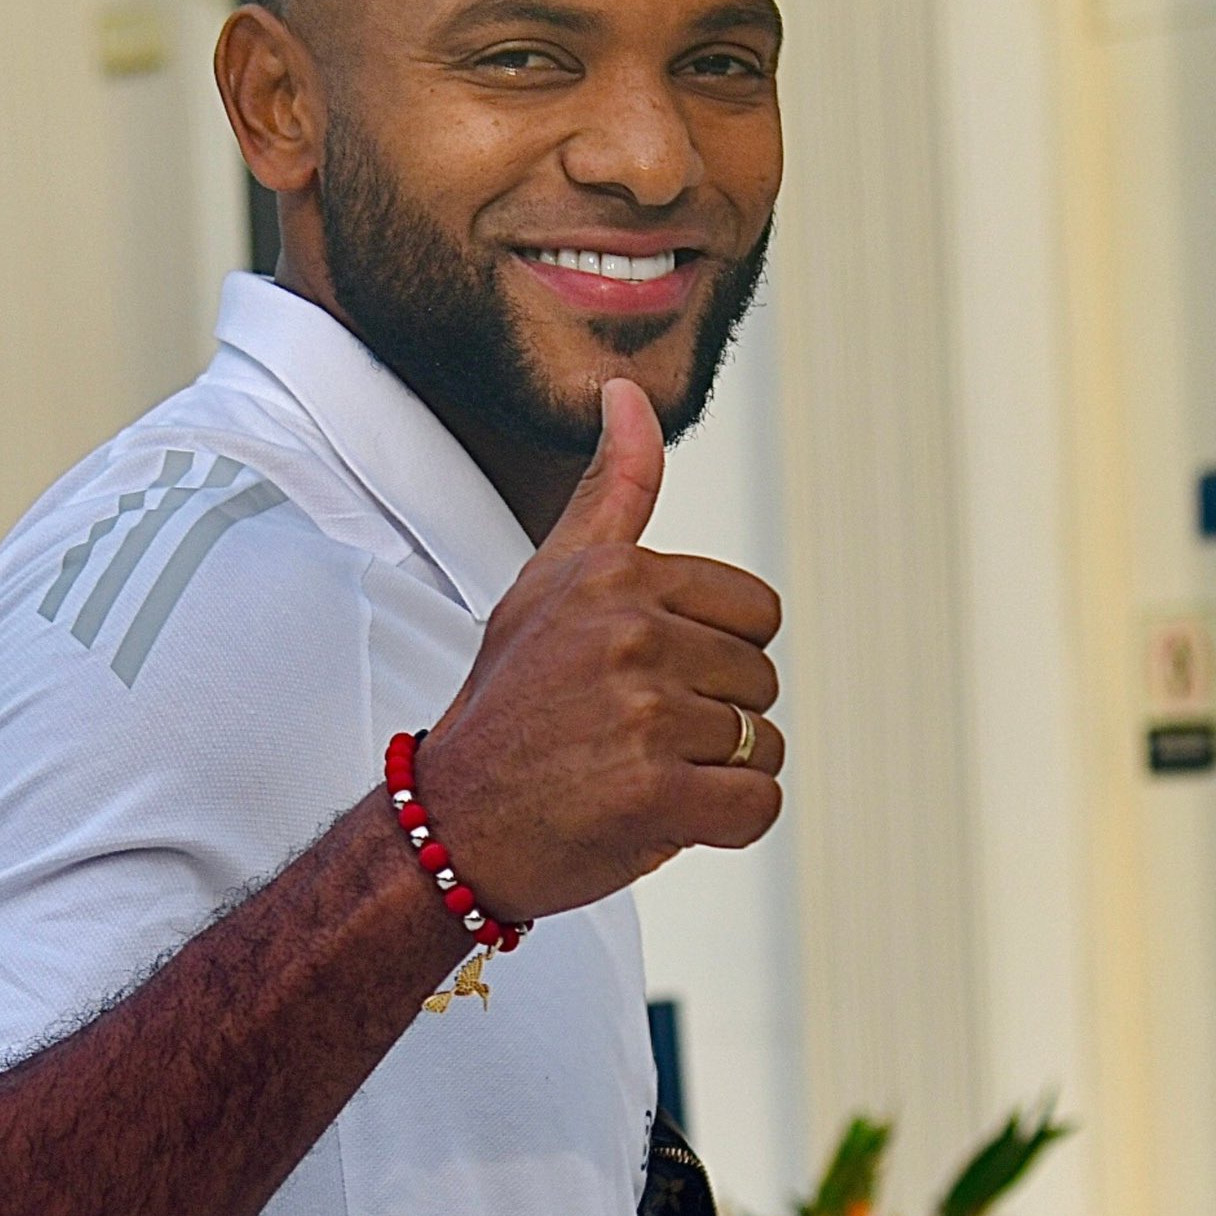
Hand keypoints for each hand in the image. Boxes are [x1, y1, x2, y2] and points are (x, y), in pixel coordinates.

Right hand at [420, 377, 784, 921]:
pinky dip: (721, 823)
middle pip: (762, 679)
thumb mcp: (548, 580)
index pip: (756, 612)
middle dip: (711, 717)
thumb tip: (629, 392)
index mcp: (615, 572)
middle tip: (628, 734)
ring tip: (634, 772)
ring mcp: (642, 712)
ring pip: (763, 743)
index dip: (712, 655)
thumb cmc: (510, 703)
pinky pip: (757, 803)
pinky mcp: (653, 792)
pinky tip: (656, 815)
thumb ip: (611, 491)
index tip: (644, 678)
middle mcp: (629, 631)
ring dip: (713, 774)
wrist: (453, 821)